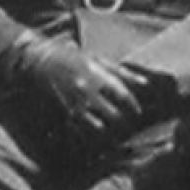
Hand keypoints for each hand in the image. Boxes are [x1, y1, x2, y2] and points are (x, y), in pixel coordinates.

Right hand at [11, 33, 146, 142]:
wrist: (43, 61)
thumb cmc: (75, 58)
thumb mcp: (99, 59)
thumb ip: (123, 72)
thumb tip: (145, 83)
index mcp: (97, 75)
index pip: (122, 94)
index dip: (133, 105)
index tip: (137, 111)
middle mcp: (88, 90)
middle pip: (112, 114)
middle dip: (123, 121)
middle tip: (128, 124)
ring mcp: (76, 102)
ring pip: (98, 125)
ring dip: (109, 130)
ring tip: (116, 131)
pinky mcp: (67, 110)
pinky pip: (82, 127)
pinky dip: (92, 132)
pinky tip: (99, 132)